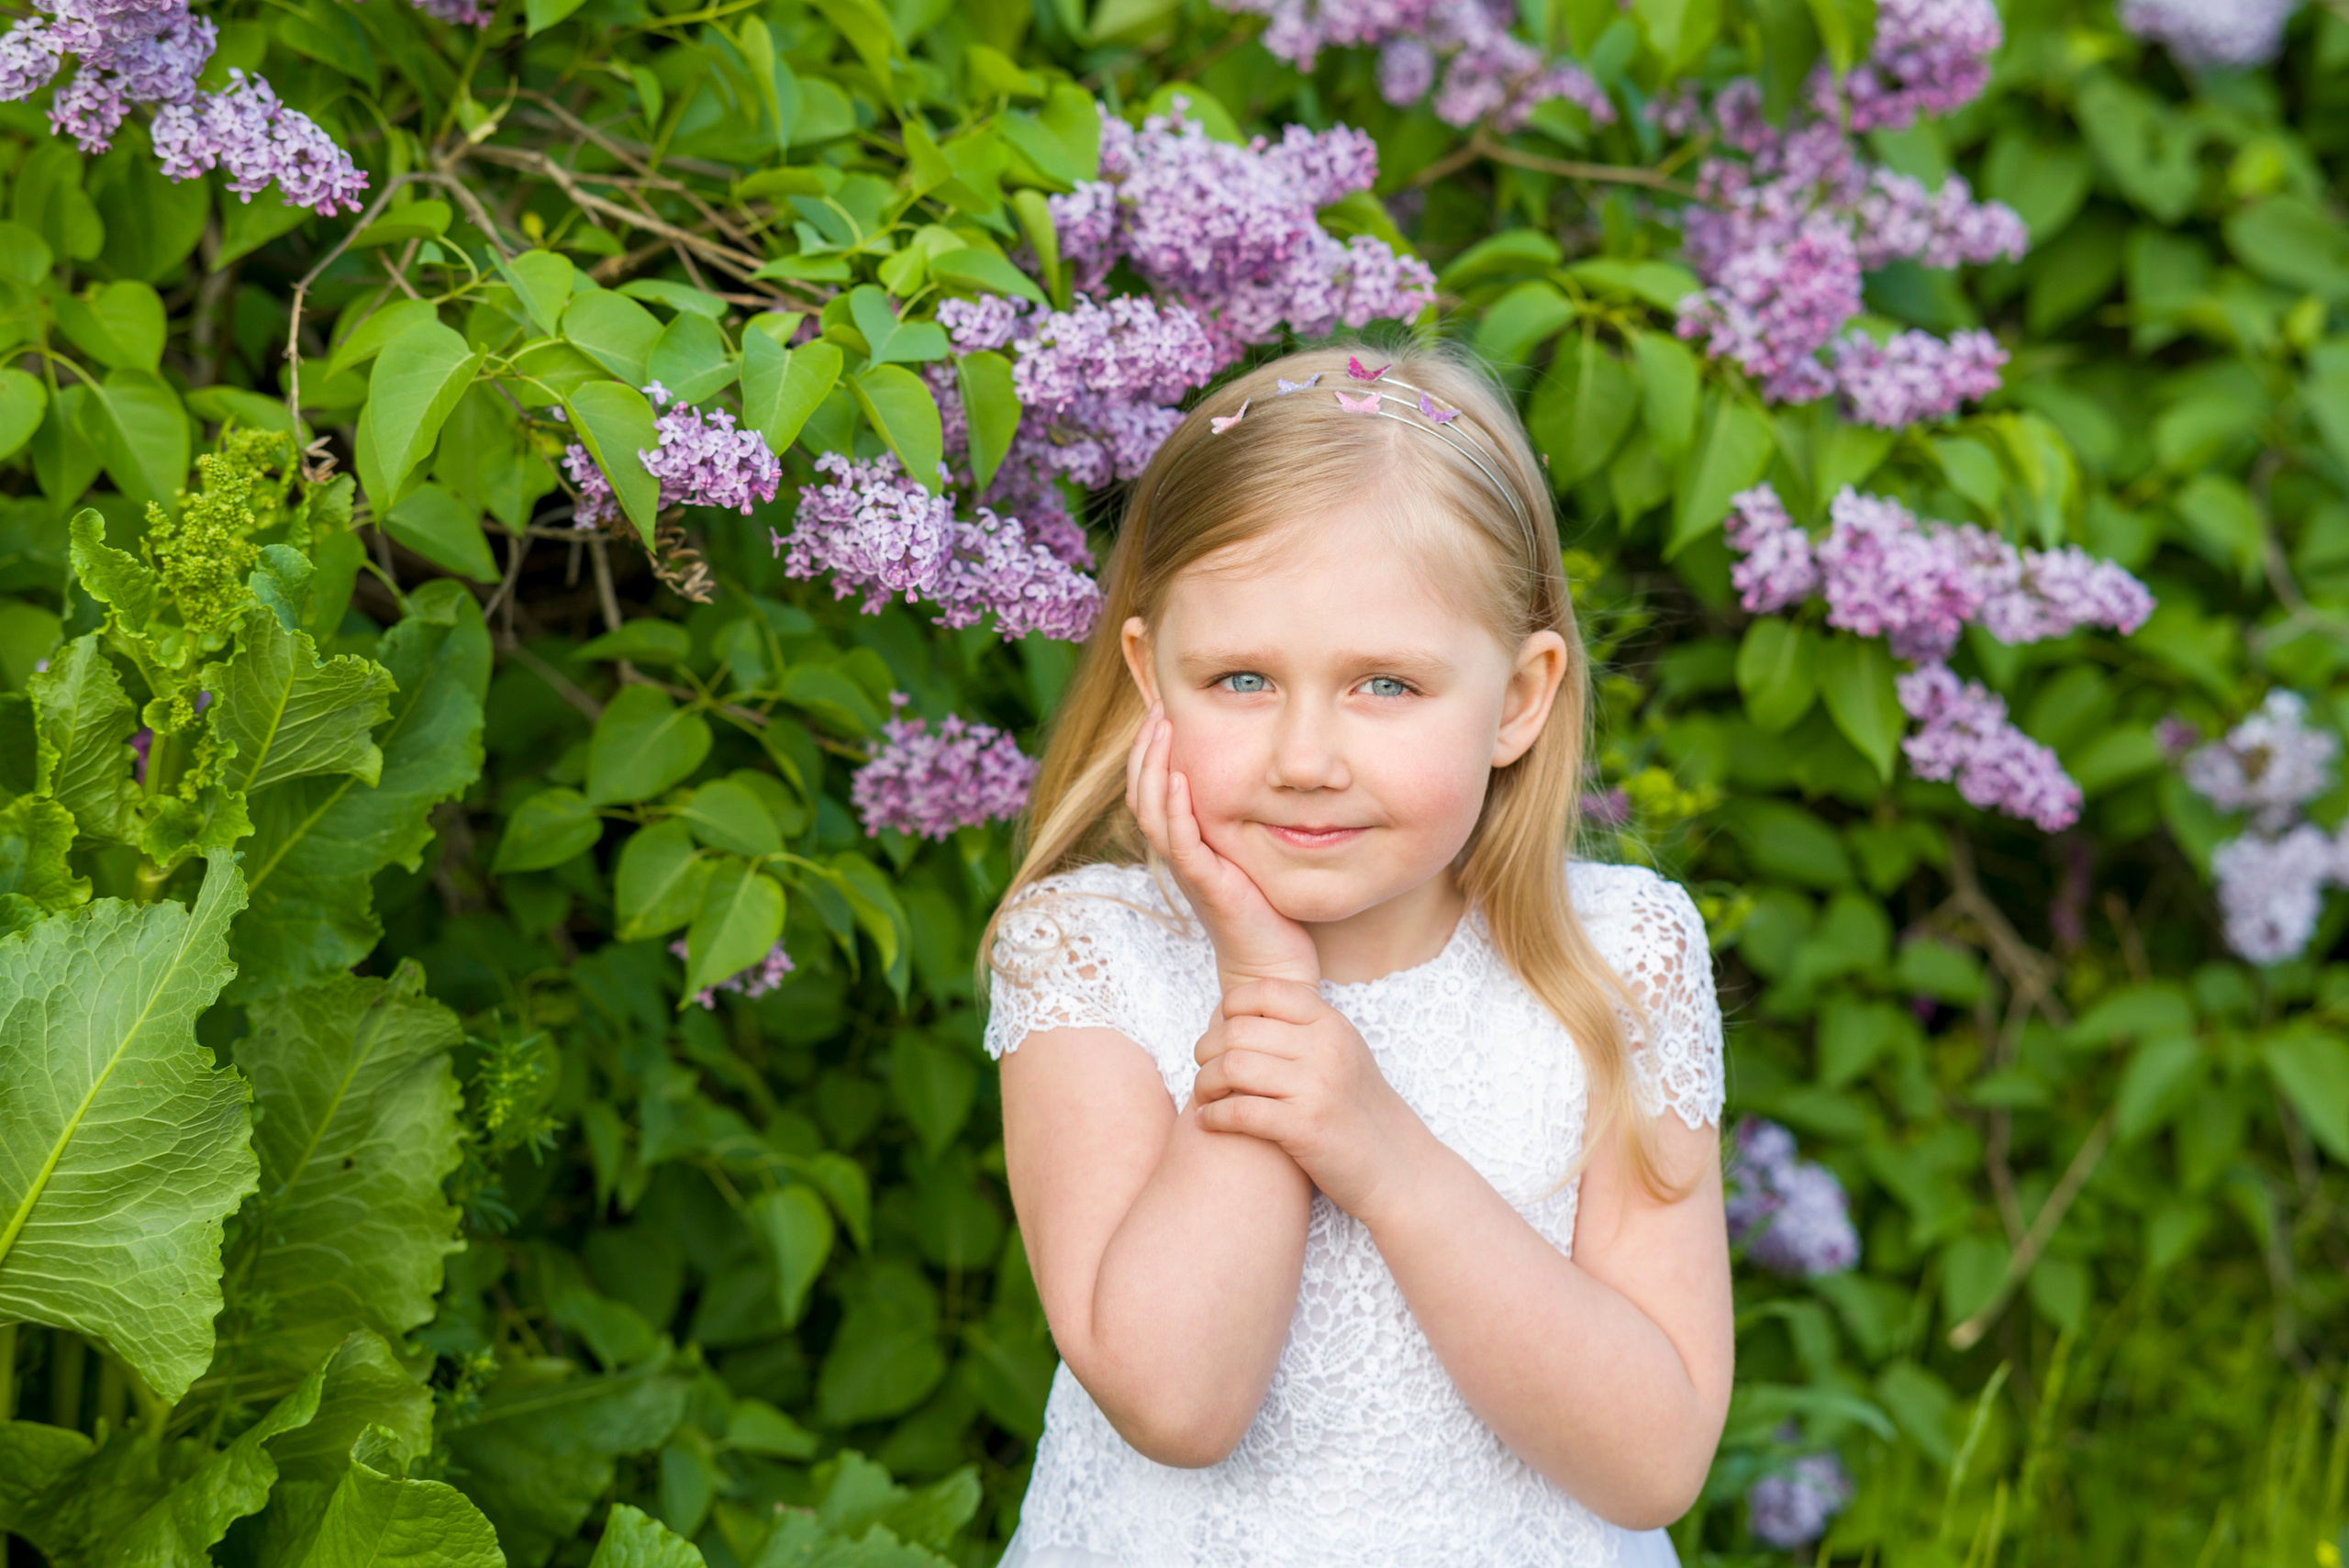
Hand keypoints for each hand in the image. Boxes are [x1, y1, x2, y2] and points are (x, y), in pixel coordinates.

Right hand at [1127, 703, 1319, 990]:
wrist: (1273, 960)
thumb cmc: (1266, 905)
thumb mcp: (1250, 848)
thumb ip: (1241, 815)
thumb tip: (1260, 772)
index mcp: (1184, 842)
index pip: (1151, 788)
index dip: (1149, 750)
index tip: (1161, 711)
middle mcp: (1178, 853)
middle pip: (1141, 793)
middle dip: (1145, 748)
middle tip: (1156, 708)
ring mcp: (1187, 869)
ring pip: (1152, 811)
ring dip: (1153, 767)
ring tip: (1161, 729)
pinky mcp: (1204, 884)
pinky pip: (1179, 841)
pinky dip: (1175, 807)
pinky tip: (1179, 777)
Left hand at [1190, 979, 1434, 1219]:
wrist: (1396, 1166)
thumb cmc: (1357, 1111)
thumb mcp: (1341, 1053)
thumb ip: (1302, 1028)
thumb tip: (1238, 1012)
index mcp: (1332, 1024)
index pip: (1266, 991)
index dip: (1231, 1006)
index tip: (1220, 1029)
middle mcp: (1325, 1049)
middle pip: (1238, 1030)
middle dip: (1207, 1049)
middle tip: (1203, 1067)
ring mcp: (1316, 1088)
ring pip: (1233, 1067)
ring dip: (1205, 1082)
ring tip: (1204, 1095)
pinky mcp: (1305, 1128)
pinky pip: (1239, 1111)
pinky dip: (1213, 1116)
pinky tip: (1208, 1121)